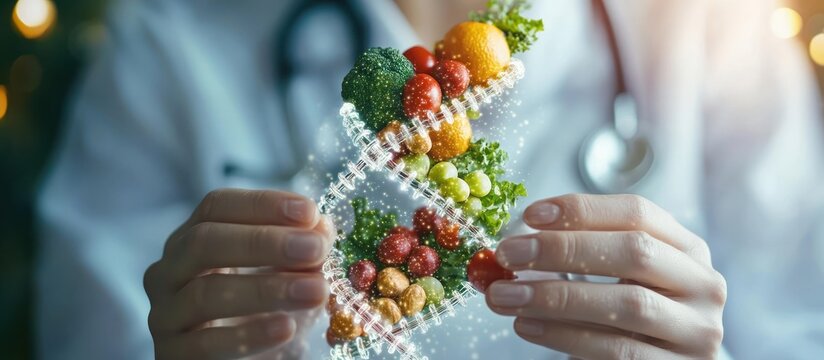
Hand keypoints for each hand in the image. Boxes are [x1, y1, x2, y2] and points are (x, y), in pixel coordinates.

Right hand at [144, 189, 334, 359]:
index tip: (310, 213)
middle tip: (315, 248)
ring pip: (204, 294)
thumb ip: (302, 250)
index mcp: (193, 239)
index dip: (263, 205)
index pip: (217, 207)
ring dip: (266, 289)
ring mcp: (165, 314)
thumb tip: (322, 228)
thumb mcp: (286, 275)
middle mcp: (170, 271)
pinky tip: (286, 328)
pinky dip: (249, 335)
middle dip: (264, 242)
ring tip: (315, 291)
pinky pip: (205, 344)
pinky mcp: (171, 355)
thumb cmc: (262, 311)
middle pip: (204, 242)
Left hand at [486, 194, 726, 358]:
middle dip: (564, 249)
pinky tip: (526, 325)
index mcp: (687, 249)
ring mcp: (697, 332)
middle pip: (635, 252)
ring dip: (555, 297)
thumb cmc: (629, 318)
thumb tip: (514, 244)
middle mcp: (703, 285)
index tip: (530, 215)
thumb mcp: (618, 278)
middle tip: (509, 254)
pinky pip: (617, 351)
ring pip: (627, 304)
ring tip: (505, 294)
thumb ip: (580, 254)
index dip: (583, 210)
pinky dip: (565, 336)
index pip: (638, 213)